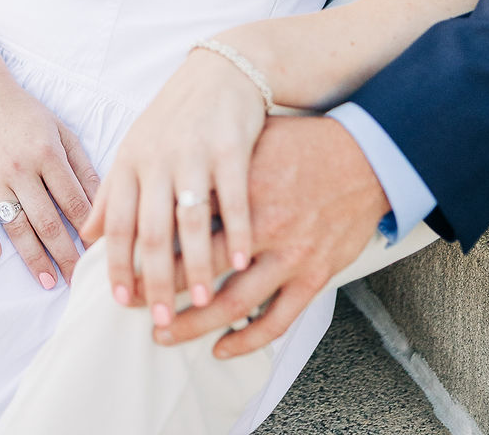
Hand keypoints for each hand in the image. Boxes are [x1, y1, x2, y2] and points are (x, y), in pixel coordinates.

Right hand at [0, 63, 99, 288]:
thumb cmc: (26, 113)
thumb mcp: (61, 131)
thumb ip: (82, 165)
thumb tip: (104, 199)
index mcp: (48, 153)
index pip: (73, 201)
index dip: (88, 230)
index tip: (100, 254)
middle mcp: (21, 167)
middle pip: (47, 221)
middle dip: (65, 255)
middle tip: (79, 281)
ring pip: (15, 224)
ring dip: (32, 256)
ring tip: (48, 281)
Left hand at [83, 46, 266, 329]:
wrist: (219, 71)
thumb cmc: (174, 118)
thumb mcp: (136, 149)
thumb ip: (113, 193)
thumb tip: (86, 237)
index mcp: (130, 163)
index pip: (118, 224)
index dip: (118, 267)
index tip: (123, 304)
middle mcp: (157, 160)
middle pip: (151, 231)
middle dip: (155, 280)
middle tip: (162, 319)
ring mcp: (194, 153)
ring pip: (190, 220)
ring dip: (195, 265)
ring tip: (201, 302)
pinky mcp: (230, 147)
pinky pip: (233, 197)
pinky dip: (235, 231)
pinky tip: (239, 260)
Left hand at [156, 115, 387, 355]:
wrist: (366, 155)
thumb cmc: (302, 143)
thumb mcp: (251, 140)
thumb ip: (208, 161)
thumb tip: (159, 177)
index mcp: (238, 183)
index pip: (181, 221)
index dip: (148, 246)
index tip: (121, 263)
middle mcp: (261, 220)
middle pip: (197, 265)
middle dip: (160, 289)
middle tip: (134, 303)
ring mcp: (289, 251)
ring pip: (232, 301)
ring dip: (193, 324)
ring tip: (164, 333)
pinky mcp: (314, 273)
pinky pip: (276, 318)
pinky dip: (247, 339)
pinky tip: (221, 347)